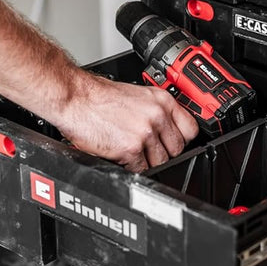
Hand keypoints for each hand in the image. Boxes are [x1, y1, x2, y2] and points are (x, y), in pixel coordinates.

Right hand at [57, 74, 198, 172]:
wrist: (75, 98)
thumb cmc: (100, 97)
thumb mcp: (138, 96)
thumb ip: (157, 111)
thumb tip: (168, 129)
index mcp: (162, 101)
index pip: (191, 129)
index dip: (183, 139)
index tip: (175, 143)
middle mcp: (157, 116)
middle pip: (177, 149)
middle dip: (164, 153)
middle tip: (148, 150)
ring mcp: (145, 133)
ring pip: (161, 161)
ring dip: (147, 162)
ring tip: (133, 153)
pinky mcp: (131, 149)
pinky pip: (142, 170)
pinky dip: (132, 167)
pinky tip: (123, 157)